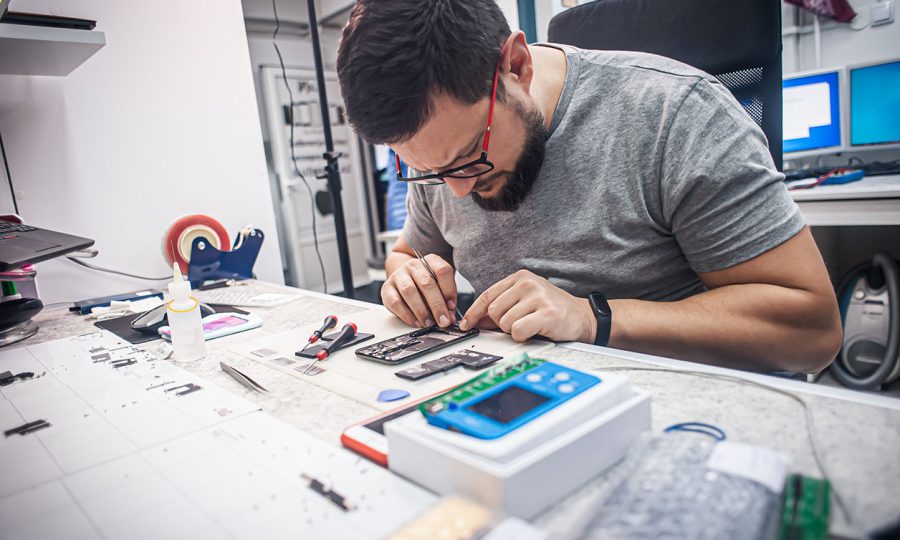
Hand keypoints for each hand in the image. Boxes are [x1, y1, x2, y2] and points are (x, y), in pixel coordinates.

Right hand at [381, 253, 457, 327]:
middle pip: (426, 283)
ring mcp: (398, 275)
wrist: (405, 280)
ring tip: (429, 323)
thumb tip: (450, 318)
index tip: (452, 306)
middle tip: (443, 320)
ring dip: (421, 310)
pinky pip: (395, 302)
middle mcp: (413, 266)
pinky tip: (416, 322)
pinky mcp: (387, 288)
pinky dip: (407, 315)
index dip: (449, 290)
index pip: (442, 270)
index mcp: (430, 261)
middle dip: (437, 305)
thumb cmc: (426, 286)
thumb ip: (446, 301)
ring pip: (409, 291)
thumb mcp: (439, 288)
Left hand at [459, 270, 596, 342]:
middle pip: (494, 311)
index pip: (487, 295)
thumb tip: (477, 321)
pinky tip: (536, 330)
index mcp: (520, 277)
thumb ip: (501, 309)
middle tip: (519, 323)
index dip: (474, 312)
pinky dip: (523, 336)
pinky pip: (518, 331)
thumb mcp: (525, 303)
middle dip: (502, 323)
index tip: (466, 324)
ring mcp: (538, 297)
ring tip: (531, 325)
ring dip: (514, 331)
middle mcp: (528, 283)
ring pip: (505, 323)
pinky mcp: (547, 313)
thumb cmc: (552, 310)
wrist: (582, 317)